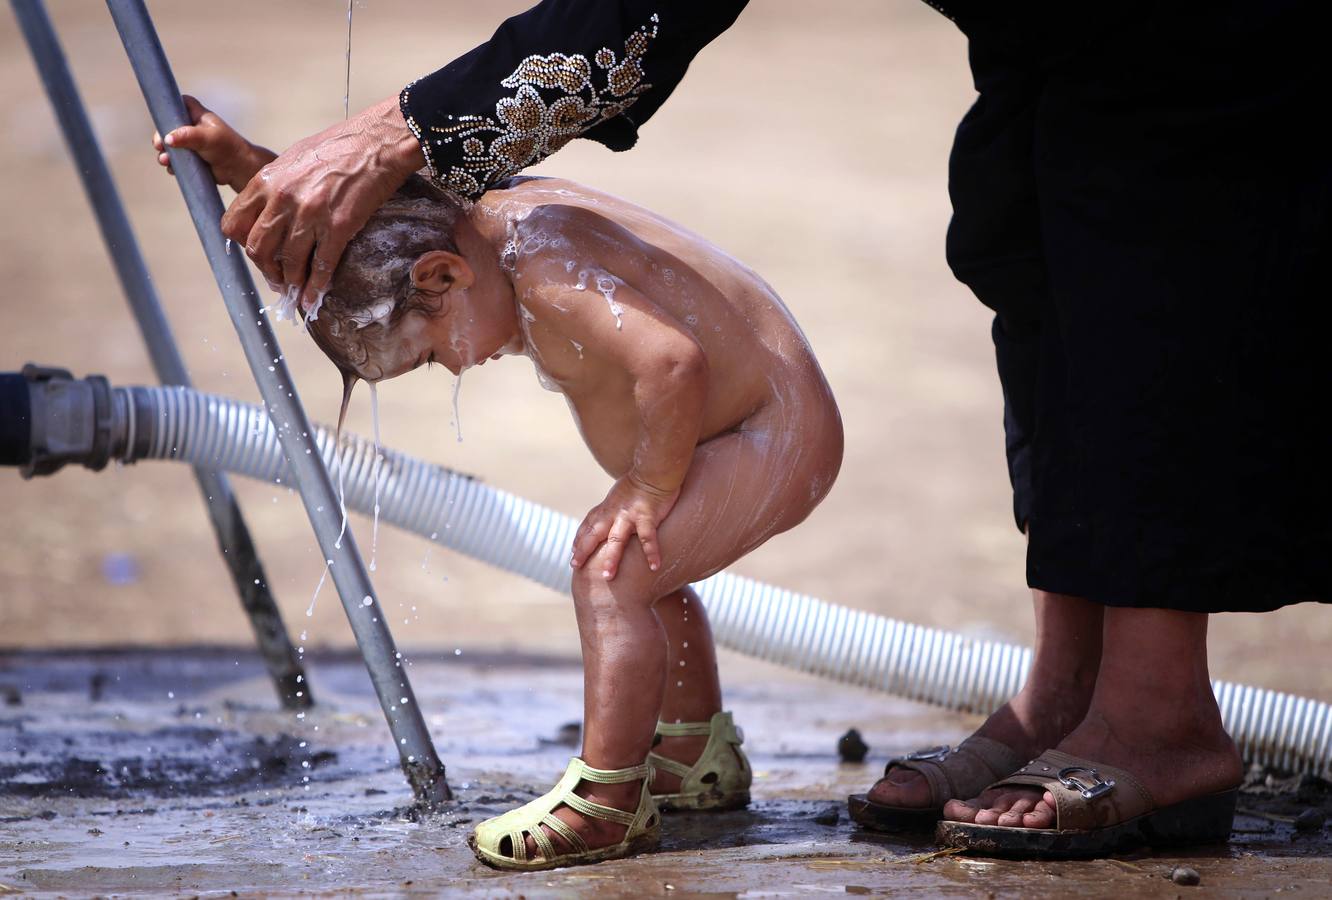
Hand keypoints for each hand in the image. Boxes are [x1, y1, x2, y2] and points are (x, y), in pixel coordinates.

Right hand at [152, 95, 272, 192]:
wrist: (238, 169)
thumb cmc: (227, 147)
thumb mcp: (207, 138)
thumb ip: (187, 136)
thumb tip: (168, 139)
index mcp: (196, 114)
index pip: (178, 103)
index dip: (167, 109)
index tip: (160, 119)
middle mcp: (191, 126)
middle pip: (167, 127)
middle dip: (161, 137)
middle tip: (159, 145)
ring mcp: (189, 143)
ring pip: (169, 145)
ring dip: (164, 153)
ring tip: (165, 161)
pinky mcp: (190, 158)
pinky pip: (175, 160)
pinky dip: (172, 164)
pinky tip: (172, 169)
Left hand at [219, 95, 425, 297]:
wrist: (376, 144)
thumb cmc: (339, 148)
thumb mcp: (293, 161)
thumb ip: (276, 188)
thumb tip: (269, 213)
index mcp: (266, 181)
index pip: (234, 224)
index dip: (243, 245)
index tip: (257, 252)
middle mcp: (282, 199)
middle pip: (258, 249)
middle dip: (266, 270)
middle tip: (278, 278)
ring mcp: (310, 215)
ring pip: (288, 263)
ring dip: (291, 282)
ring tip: (296, 290)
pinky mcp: (338, 227)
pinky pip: (320, 267)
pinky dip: (315, 288)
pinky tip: (314, 299)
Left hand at [572, 477, 680, 579]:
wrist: (654, 469)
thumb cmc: (638, 482)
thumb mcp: (617, 495)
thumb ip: (610, 508)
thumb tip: (604, 520)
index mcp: (607, 507)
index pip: (588, 524)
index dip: (579, 538)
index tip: (573, 552)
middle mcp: (614, 512)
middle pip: (594, 534)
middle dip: (583, 550)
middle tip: (574, 566)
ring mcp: (629, 515)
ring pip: (616, 539)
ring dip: (611, 558)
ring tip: (608, 576)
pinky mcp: (647, 516)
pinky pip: (648, 538)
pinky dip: (651, 552)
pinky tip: (654, 566)